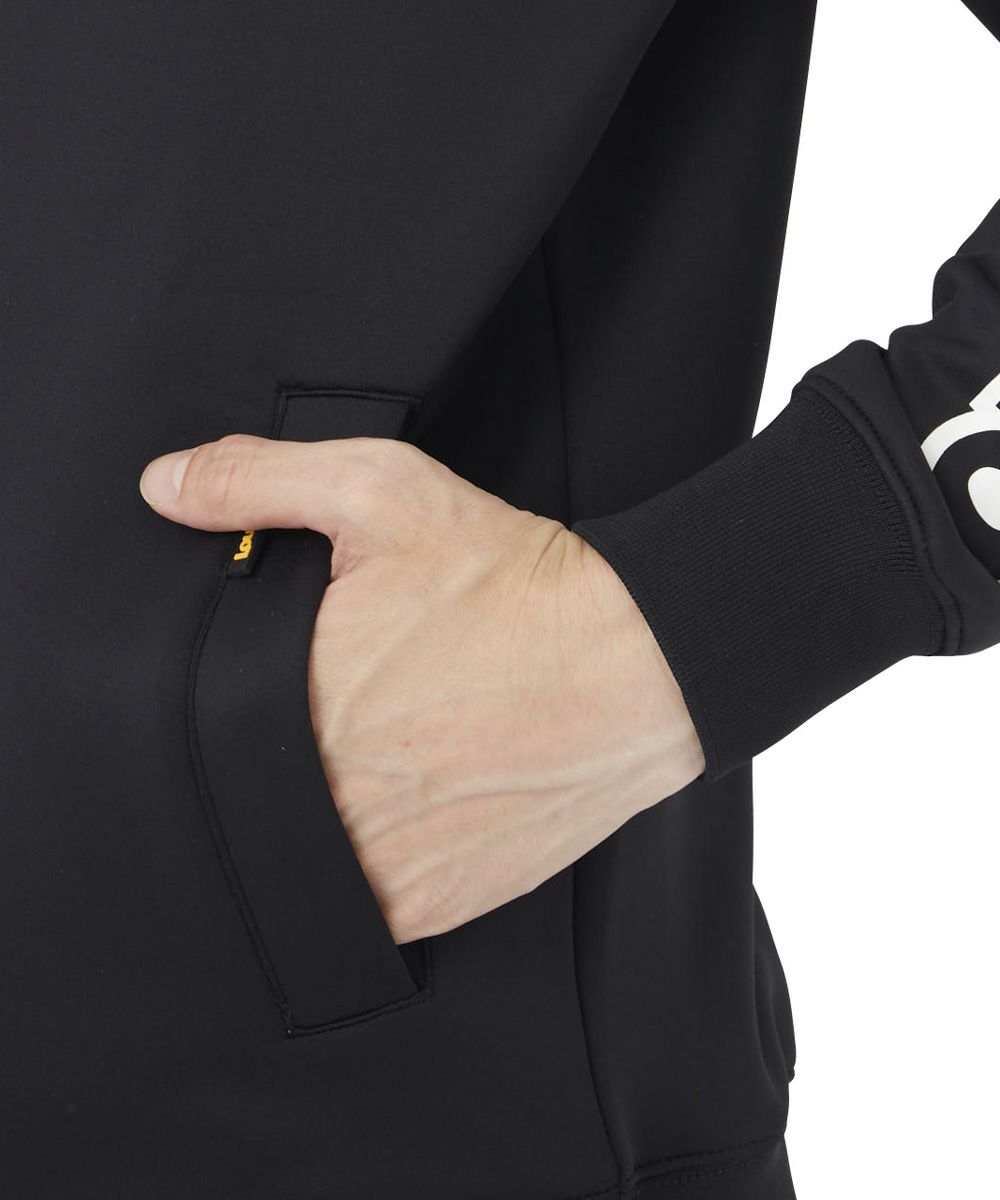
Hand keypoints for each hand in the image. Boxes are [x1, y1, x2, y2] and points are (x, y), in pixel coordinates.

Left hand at [140, 434, 704, 941]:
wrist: (634, 661)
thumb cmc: (512, 582)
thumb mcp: (382, 493)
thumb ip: (258, 484)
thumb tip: (162, 488)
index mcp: (292, 701)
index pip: (199, 725)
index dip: (229, 700)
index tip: (276, 680)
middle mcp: (328, 797)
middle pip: (250, 791)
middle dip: (280, 752)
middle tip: (347, 709)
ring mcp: (378, 864)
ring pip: (299, 853)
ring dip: (324, 813)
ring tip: (381, 756)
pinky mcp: (430, 904)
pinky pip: (359, 901)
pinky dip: (370, 858)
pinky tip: (409, 801)